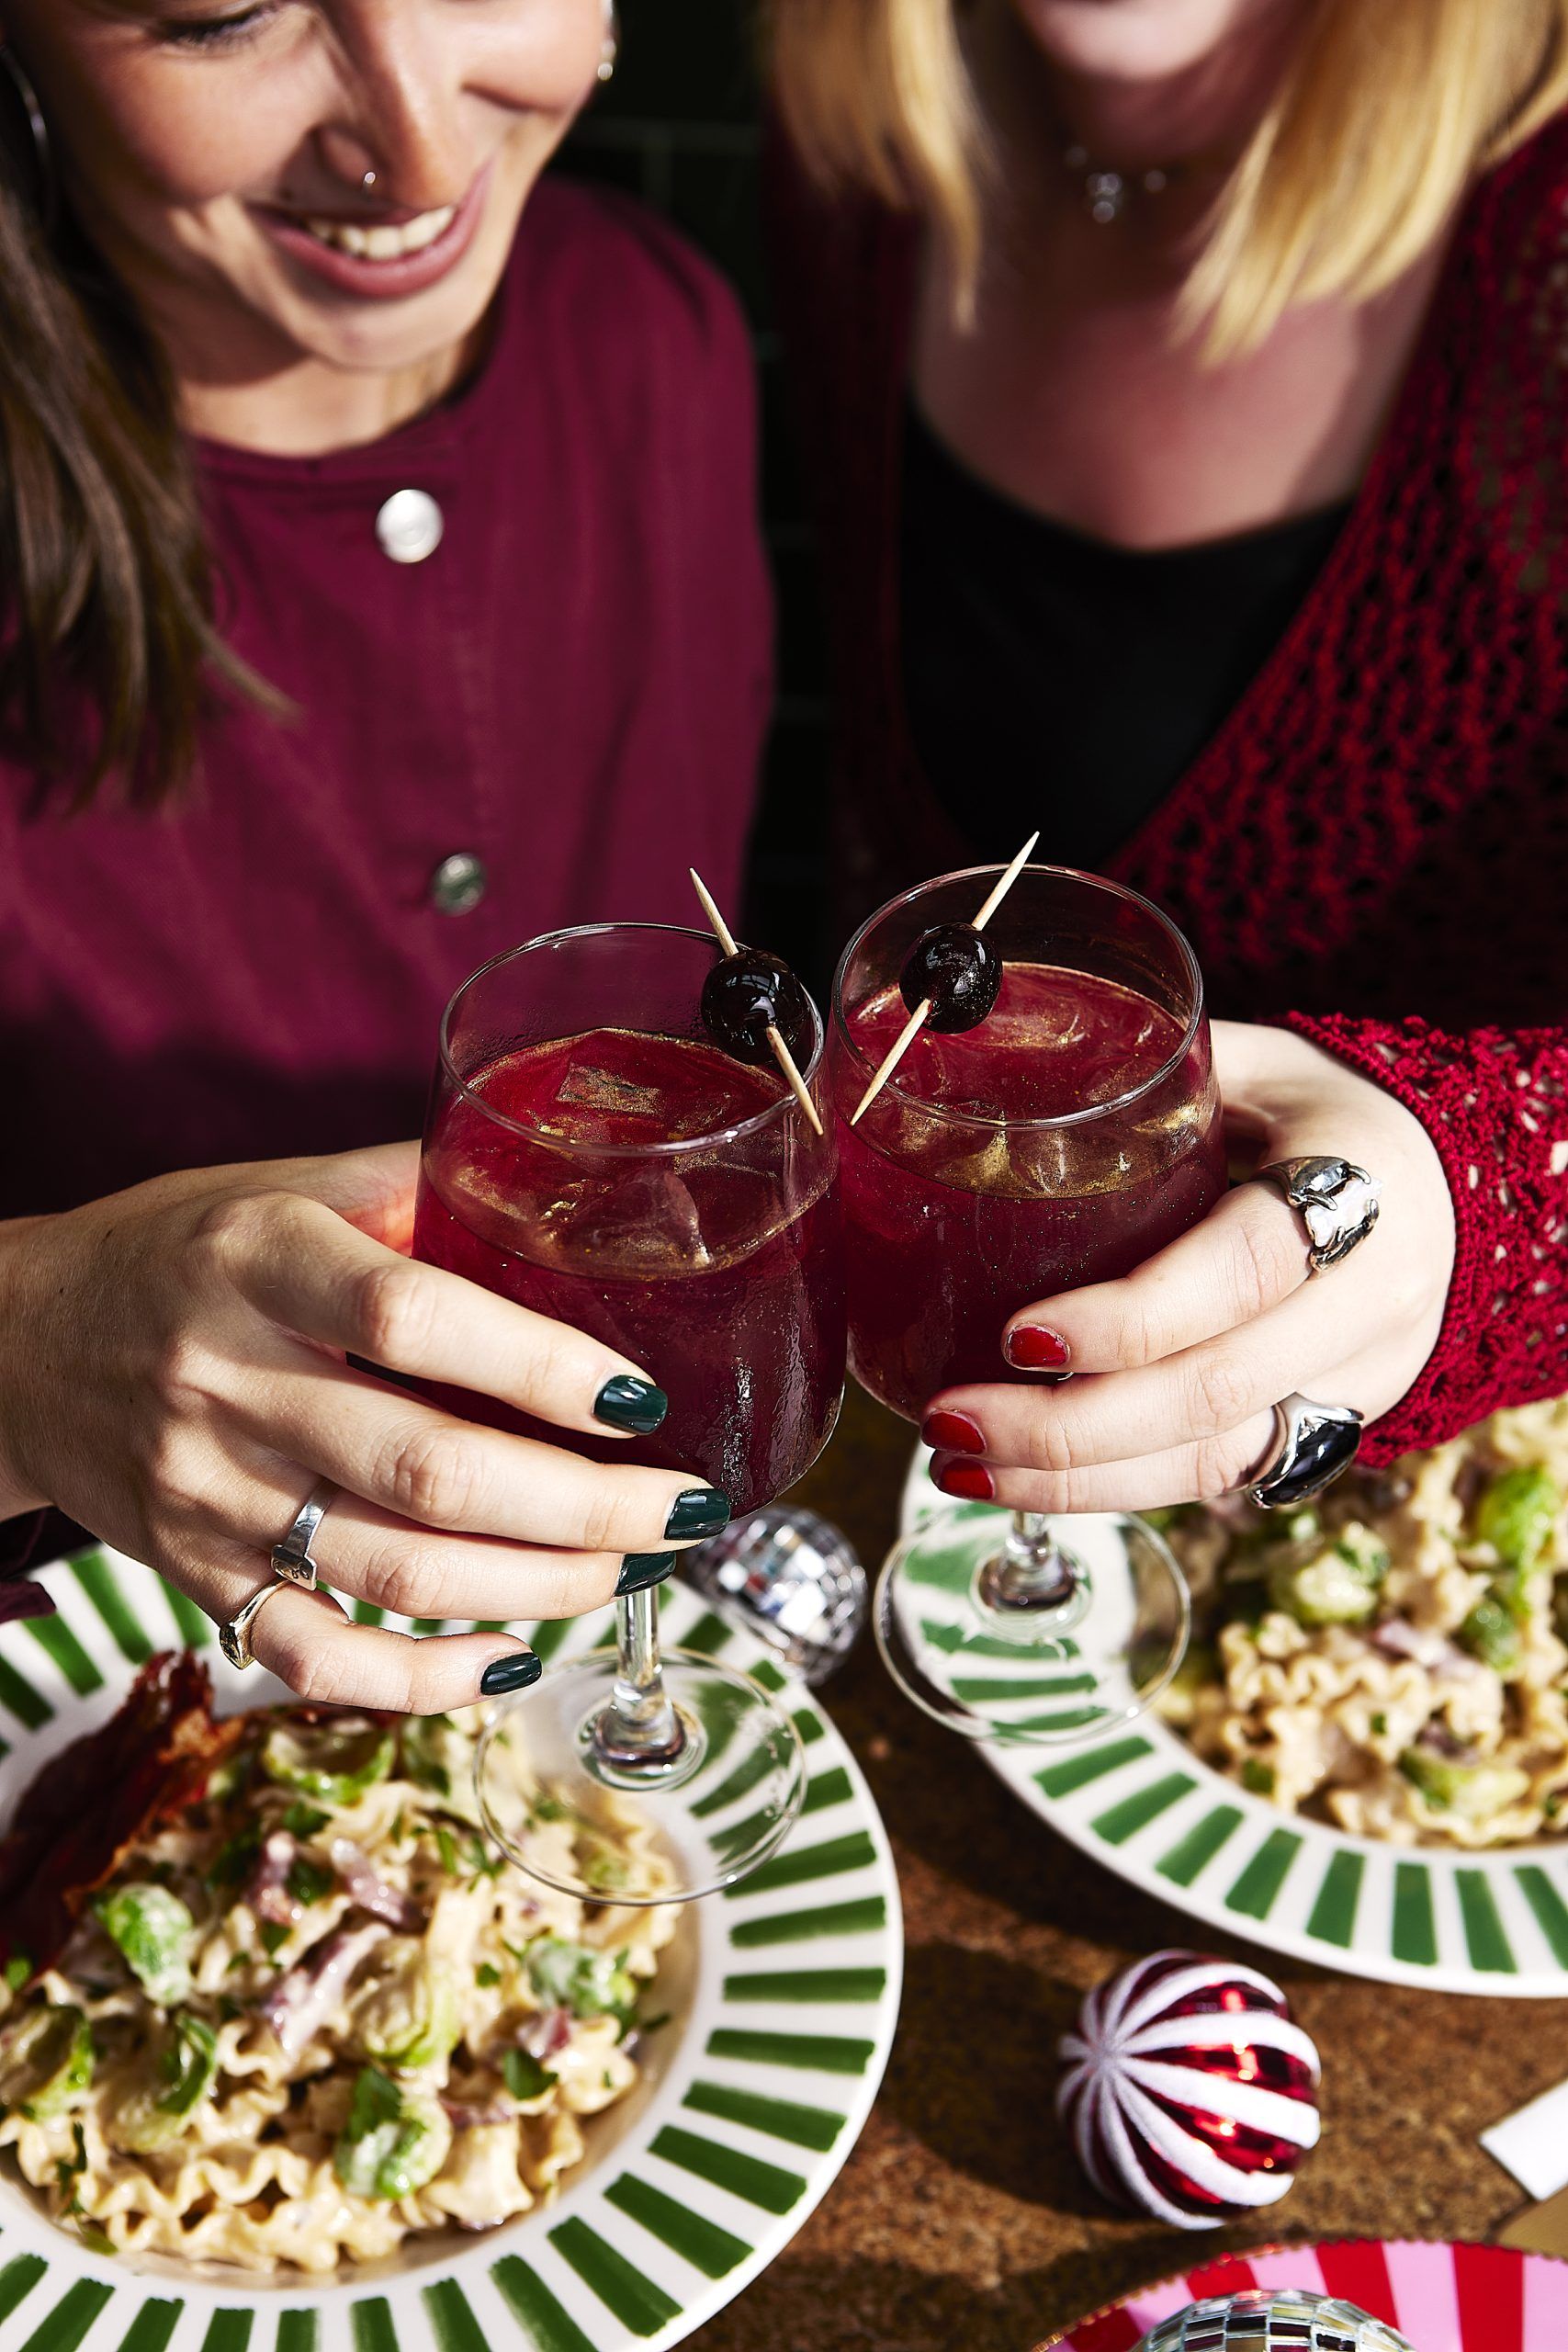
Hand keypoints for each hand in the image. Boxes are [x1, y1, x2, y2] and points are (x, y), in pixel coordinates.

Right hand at [0, 1143, 727, 1711]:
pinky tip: (516, 1659)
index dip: (540, 1364)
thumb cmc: (177, 1251)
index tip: (642, 1397)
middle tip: (683, 1511)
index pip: (414, 1318)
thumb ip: (411, 1192)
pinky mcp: (197, 1578)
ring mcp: (208, 1496)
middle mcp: (227, 1384)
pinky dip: (429, 1680)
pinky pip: (319, 1657)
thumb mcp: (278, 1186)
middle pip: (425, 1472)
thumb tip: (567, 1193)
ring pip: (392, 1576)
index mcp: (259, 1263)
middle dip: (584, 1508)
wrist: (15, 1346)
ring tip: (630, 1571)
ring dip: (539, 1590)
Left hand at [921, 1022, 1456, 1510]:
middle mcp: (1372, 1301)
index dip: (1129, 1318)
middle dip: (1069, 1426)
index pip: (1239, 1272)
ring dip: (1075, 1482)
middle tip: (950, 1418)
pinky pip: (1219, 1480)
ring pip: (1214, 1461)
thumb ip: (1151, 1068)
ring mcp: (1359, 1380)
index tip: (1017, 1334)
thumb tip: (993, 1051)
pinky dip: (1115, 1490)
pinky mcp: (1331, 1431)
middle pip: (1216, 1391)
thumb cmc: (1324, 1111)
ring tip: (959, 1465)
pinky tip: (1023, 1484)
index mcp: (1362, 1185)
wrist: (1452, 1188)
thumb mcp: (1260, 1062)